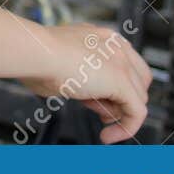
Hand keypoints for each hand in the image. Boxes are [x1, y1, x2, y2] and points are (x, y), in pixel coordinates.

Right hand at [19, 22, 153, 143]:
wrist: (35, 52)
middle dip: (123, 100)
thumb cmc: (36, 56)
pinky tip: (107, 136)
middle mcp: (115, 45)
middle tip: (103, 113)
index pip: (124, 63)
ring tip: (99, 122)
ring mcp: (121, 62)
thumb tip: (82, 93)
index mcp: (101, 37)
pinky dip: (126, 128)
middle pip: (138, 79)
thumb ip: (80, 75)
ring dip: (120, 114)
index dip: (116, 86)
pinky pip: (137, 112)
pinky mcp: (122, 82)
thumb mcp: (62, 64)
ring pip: (138, 96)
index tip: (102, 101)